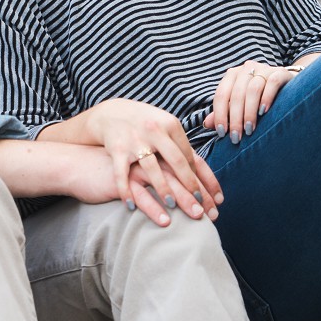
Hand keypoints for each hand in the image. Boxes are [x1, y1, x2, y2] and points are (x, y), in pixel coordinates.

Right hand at [70, 98, 221, 223]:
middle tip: (200, 206)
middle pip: (177, 161)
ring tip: (172, 206)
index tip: (210, 196)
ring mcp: (135, 140)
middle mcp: (154, 130)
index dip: (202, 177)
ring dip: (163, 188)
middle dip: (190, 185)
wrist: (109, 113)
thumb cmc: (143, 124)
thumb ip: (180, 146)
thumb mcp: (164, 127)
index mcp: (170, 125)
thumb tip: (200, 169)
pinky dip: (126, 192)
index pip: (190, 155)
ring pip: (152, 168)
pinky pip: (122, 174)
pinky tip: (130, 207)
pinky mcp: (116, 149)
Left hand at [206, 60, 302, 143]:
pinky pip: (271, 83)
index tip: (222, 133)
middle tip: (236, 137)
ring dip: (249, 112)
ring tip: (250, 129)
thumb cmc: (258, 99)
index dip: (219, 115)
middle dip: (235, 118)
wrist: (288, 87)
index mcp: (232, 75)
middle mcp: (245, 69)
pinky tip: (264, 112)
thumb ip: (223, 112)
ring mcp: (263, 68)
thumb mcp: (239, 105)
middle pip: (236, 95)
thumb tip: (206, 124)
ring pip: (252, 90)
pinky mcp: (279, 72)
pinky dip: (266, 99)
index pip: (221, 95)